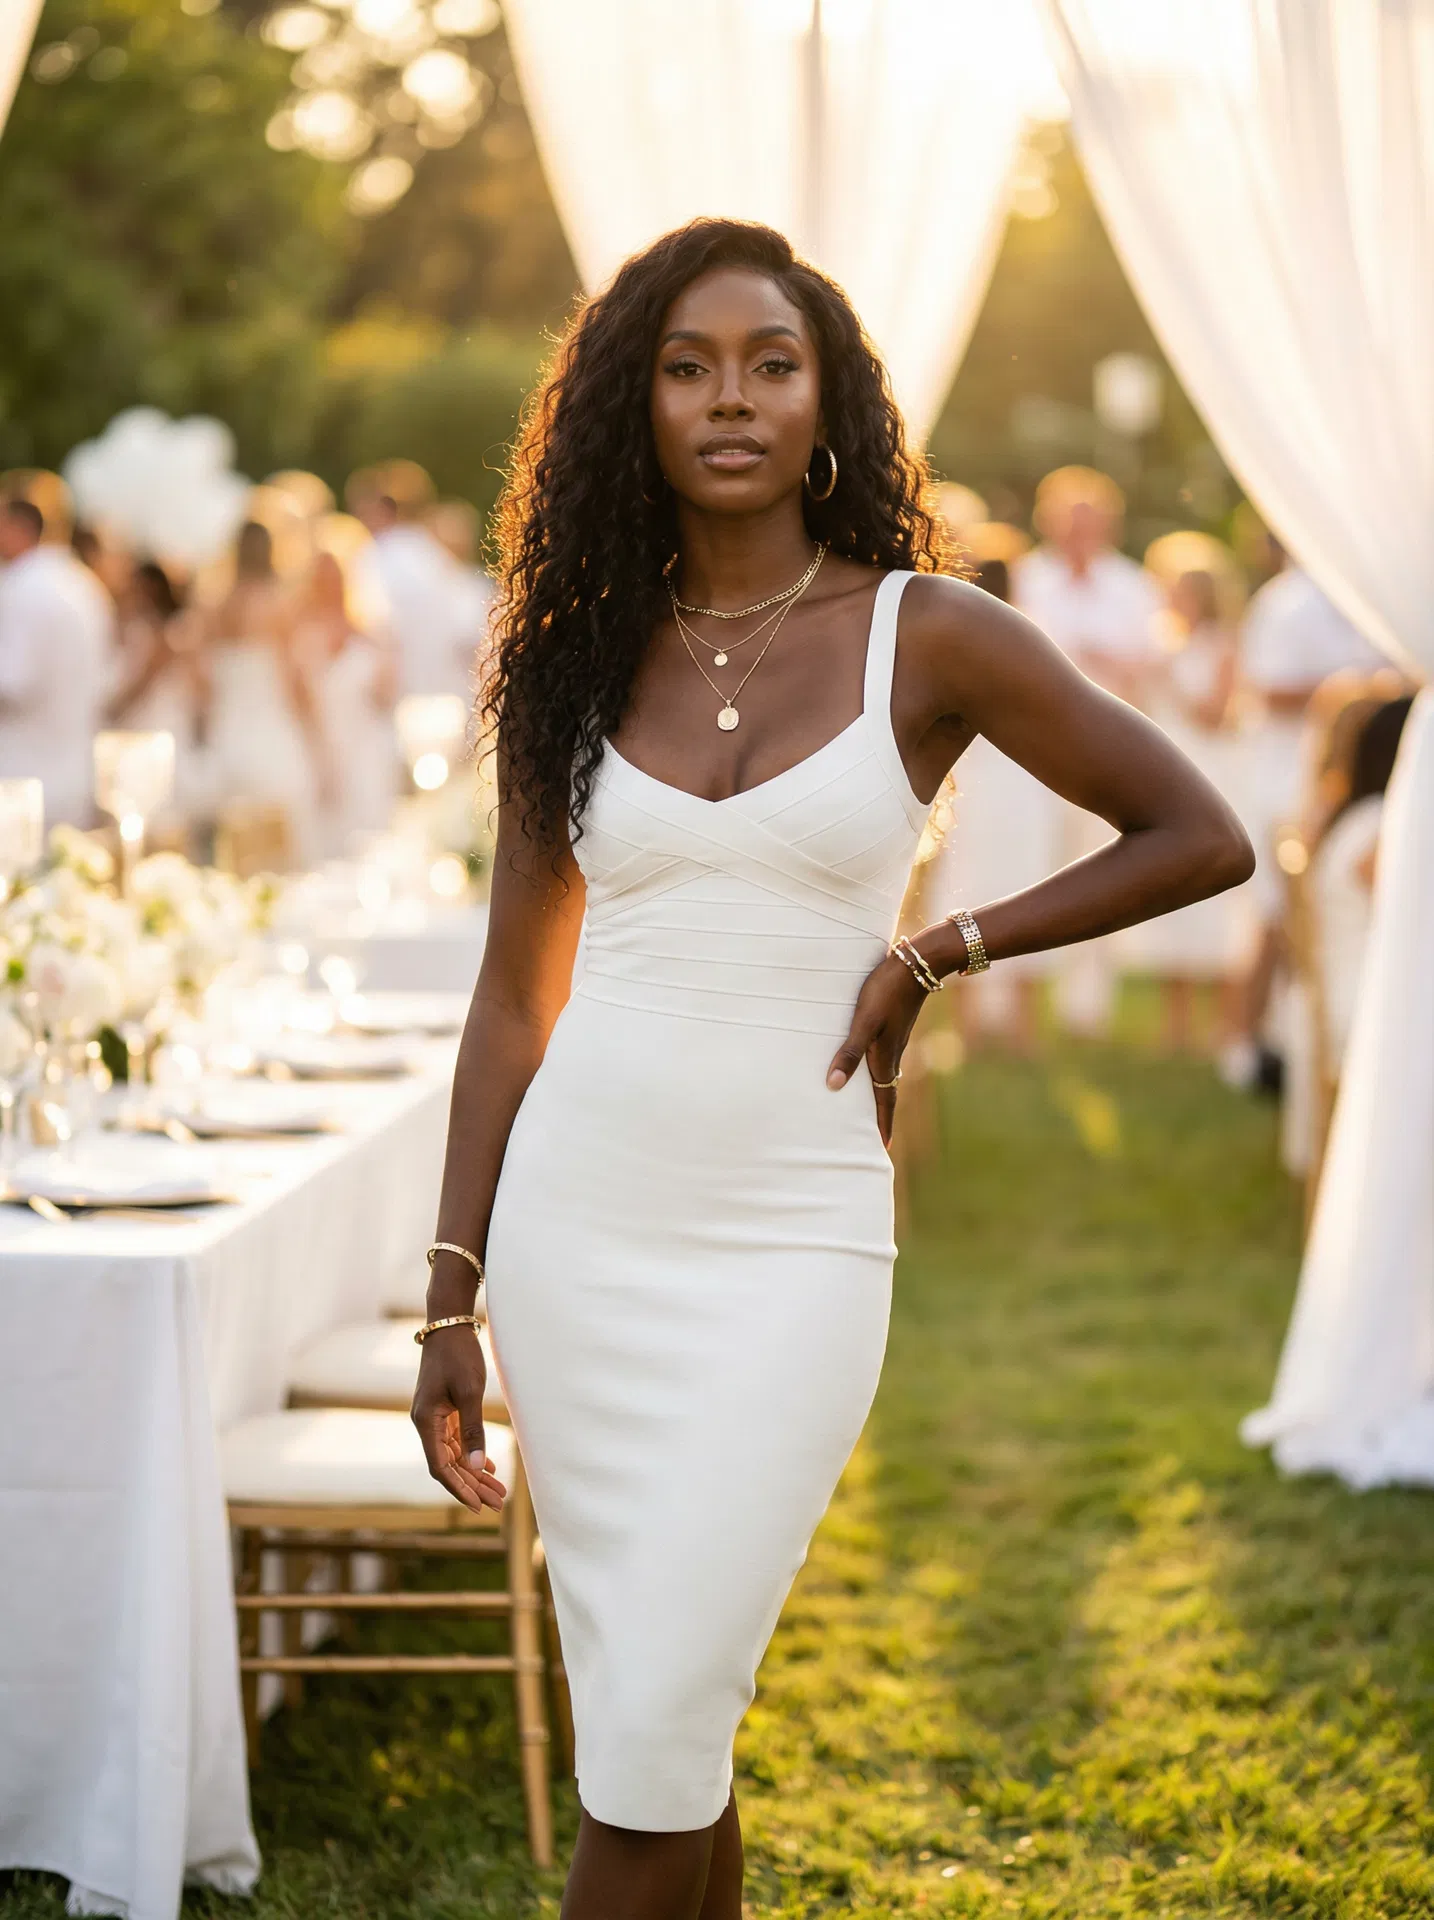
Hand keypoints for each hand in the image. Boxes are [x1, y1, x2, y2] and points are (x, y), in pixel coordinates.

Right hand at [411, 1326, 505, 1514]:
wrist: (449, 1324)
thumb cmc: (459, 1355)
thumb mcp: (470, 1392)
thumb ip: (473, 1430)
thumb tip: (475, 1467)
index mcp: (426, 1421)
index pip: (440, 1467)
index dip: (459, 1489)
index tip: (478, 1507)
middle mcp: (425, 1423)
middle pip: (448, 1465)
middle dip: (472, 1485)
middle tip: (497, 1503)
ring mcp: (434, 1416)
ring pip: (453, 1454)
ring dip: (474, 1472)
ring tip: (498, 1490)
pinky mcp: (443, 1409)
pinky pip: (455, 1440)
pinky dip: (471, 1454)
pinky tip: (487, 1466)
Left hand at [826, 952, 928, 1146]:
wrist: (917, 964)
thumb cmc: (886, 991)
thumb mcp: (864, 1022)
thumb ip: (849, 1053)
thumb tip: (832, 1086)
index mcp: (885, 1057)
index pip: (885, 1100)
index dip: (882, 1124)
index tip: (882, 1148)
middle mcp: (893, 1053)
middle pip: (886, 1092)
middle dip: (880, 1115)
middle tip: (873, 1137)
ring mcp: (895, 1039)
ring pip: (886, 1075)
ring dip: (877, 1093)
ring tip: (867, 1108)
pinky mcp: (893, 1025)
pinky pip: (884, 1058)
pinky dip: (876, 1071)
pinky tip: (867, 1065)